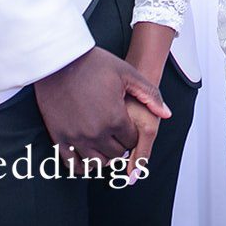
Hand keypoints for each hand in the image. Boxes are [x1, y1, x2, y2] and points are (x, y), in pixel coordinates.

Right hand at [34, 47, 169, 171]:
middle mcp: (96, 133)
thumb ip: (150, 95)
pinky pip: (73, 164)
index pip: (132, 141)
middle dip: (120, 145)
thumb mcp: (127, 74)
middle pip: (116, 154)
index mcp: (115, 118)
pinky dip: (82, 165)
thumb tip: (166, 114)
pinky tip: (86, 154)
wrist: (59, 61)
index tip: (128, 125)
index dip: (132, 133)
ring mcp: (76, 137)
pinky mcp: (59, 138)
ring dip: (103, 156)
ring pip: (97, 163)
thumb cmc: (94, 64)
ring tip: (104, 143)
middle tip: (117, 134)